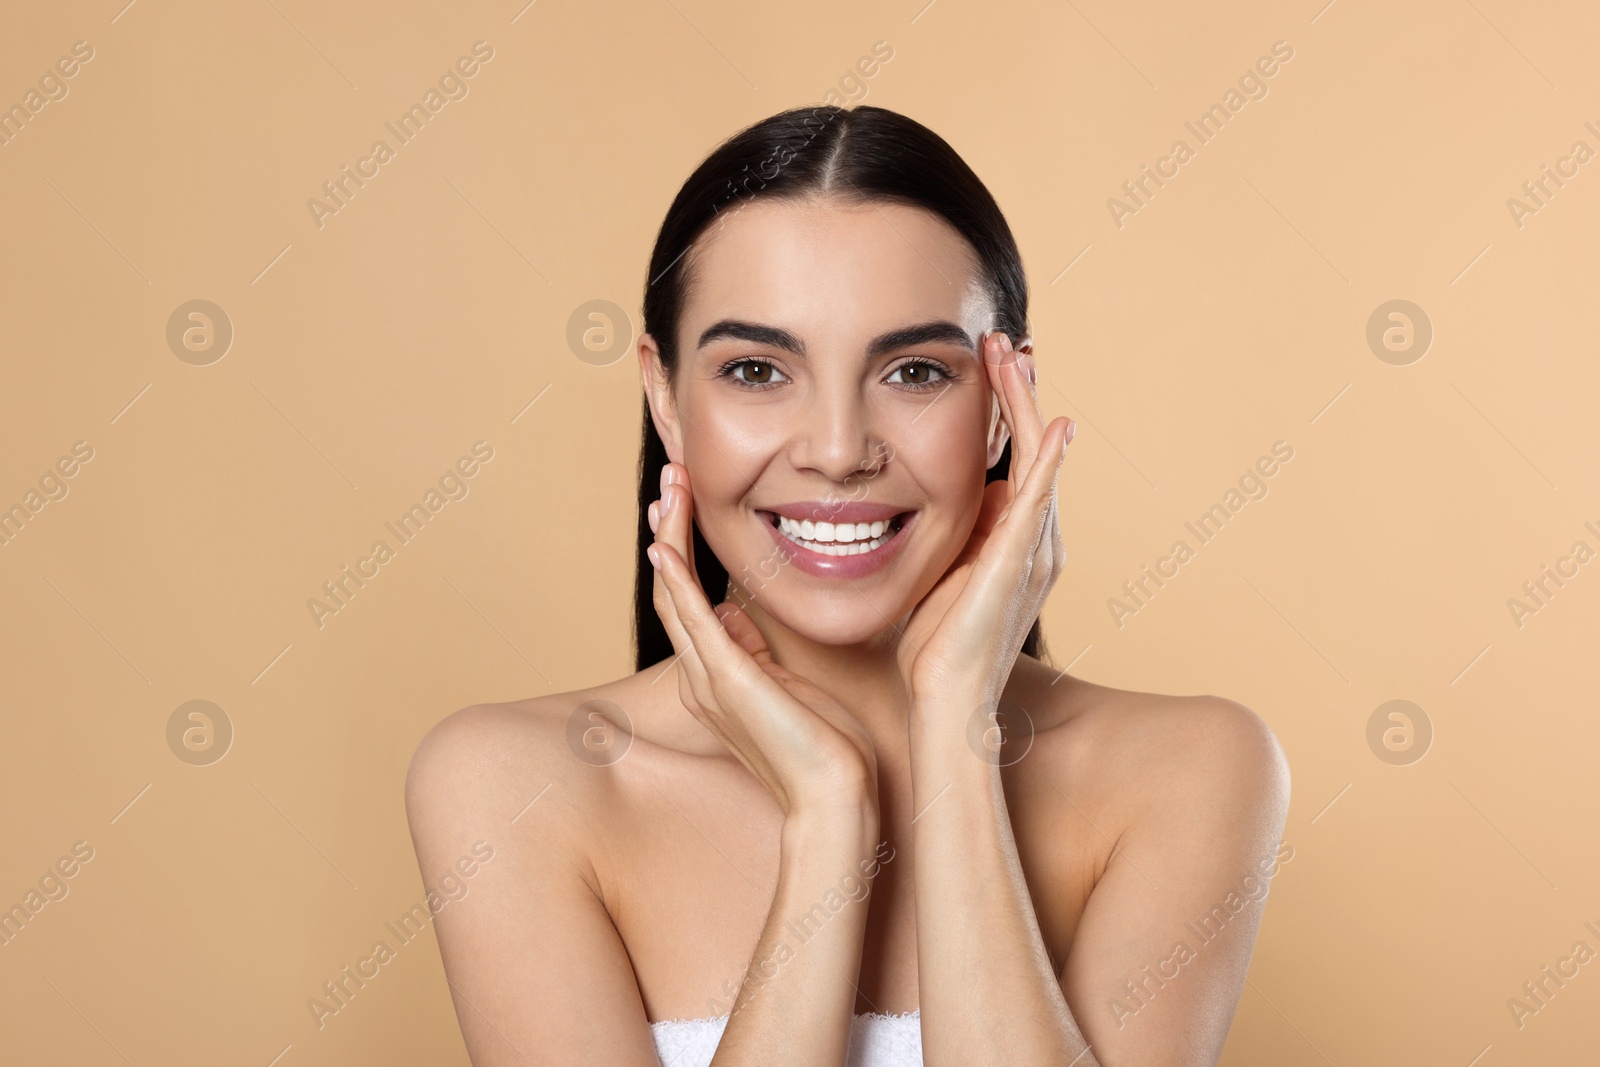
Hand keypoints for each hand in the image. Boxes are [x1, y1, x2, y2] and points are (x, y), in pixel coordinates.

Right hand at [648, 462, 878, 820]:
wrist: (833, 796)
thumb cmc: (824, 748)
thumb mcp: (785, 685)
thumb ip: (756, 652)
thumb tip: (738, 616)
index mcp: (716, 673)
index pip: (687, 598)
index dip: (680, 547)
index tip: (682, 502)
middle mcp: (701, 674)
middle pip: (670, 588)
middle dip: (667, 529)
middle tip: (668, 477)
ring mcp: (709, 678)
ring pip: (673, 594)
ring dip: (668, 537)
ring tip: (667, 488)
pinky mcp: (728, 680)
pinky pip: (692, 620)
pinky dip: (676, 580)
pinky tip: (664, 545)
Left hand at [895, 330, 1074, 709]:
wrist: (946, 701)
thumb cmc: (935, 651)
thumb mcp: (942, 578)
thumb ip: (953, 540)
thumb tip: (949, 503)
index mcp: (1015, 544)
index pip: (1016, 461)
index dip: (1006, 414)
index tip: (990, 367)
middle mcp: (1036, 542)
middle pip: (1035, 449)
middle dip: (1019, 394)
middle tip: (1005, 342)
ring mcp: (1034, 552)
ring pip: (1040, 461)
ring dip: (1028, 406)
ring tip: (1014, 355)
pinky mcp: (1020, 563)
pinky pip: (1040, 501)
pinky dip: (1048, 461)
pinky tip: (1054, 423)